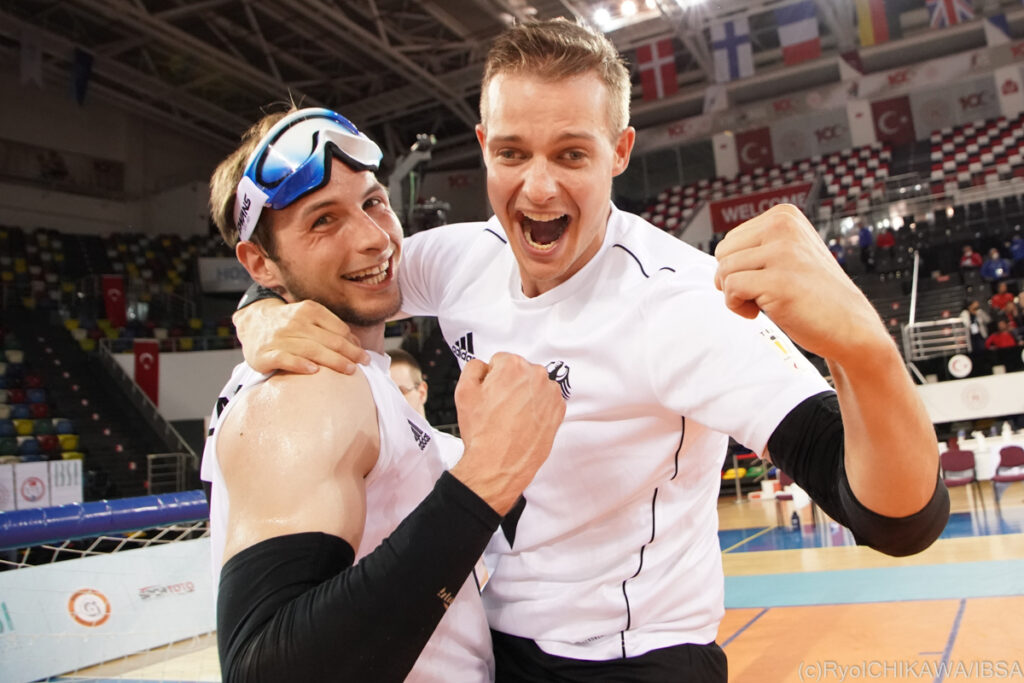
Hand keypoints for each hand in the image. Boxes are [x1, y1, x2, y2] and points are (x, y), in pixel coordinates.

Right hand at [233, 299, 368, 374]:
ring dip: (333, 361)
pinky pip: (285, 359)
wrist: (252, 323)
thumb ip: (330, 328)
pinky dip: (300, 364)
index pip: (338, 329)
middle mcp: (295, 321)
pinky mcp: (265, 353)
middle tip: (364, 363)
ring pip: (311, 350)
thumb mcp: (308, 317)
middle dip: (350, 353)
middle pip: (329, 340)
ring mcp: (279, 337)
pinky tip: (314, 371)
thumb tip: (357, 344)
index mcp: (309, 310)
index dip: (353, 343)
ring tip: (349, 370)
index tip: (363, 355)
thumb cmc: (289, 325)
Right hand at [450, 353, 565, 514]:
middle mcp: (536, 375)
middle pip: (519, 372)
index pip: (500, 361)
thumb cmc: (482, 432)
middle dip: (509, 385)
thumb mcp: (463, 392)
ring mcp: (551, 393)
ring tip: (511, 418)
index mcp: (513, 365)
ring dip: (524, 396)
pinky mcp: (559, 411)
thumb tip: (483, 365)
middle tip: (498, 408)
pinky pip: (546, 402)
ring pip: (533, 387)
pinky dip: (537, 409)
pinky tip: (524, 423)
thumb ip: (473, 368)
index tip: (490, 393)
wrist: (498, 465)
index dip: (491, 378)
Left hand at [713, 204, 890, 365]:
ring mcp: (783, 252)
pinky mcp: (779, 280)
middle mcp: (783, 227)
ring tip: (765, 302)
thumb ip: (758, 245)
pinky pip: (731, 289)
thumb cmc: (813, 294)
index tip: (765, 278)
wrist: (850, 326)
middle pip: (722, 253)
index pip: (730, 240)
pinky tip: (760, 312)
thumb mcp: (788, 254)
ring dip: (736, 295)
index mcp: (784, 216)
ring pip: (724, 271)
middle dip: (733, 278)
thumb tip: (718, 252)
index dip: (739, 267)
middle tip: (762, 293)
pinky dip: (737, 307)